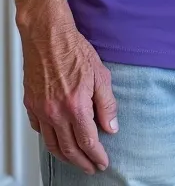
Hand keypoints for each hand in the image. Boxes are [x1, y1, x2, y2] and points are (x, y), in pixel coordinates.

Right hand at [21, 16, 117, 172]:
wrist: (48, 37)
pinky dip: (51, 140)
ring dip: (66, 156)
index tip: (103, 162)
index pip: (88, 141)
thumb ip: (107, 104)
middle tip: (92, 167)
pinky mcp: (31, 106)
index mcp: (75, 106)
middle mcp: (55, 113)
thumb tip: (111, 126)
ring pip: (52, 144)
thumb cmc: (74, 50)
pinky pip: (40, 131)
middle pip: (69, 148)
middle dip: (82, 162)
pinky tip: (59, 140)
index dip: (97, 155)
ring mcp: (41, 111)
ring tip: (77, 160)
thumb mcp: (101, 75)